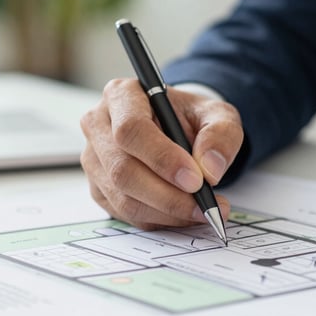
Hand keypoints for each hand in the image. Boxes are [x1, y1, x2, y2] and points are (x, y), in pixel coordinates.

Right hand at [80, 78, 242, 229]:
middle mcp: (99, 126)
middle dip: (167, 195)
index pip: (131, 129)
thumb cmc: (191, 118)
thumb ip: (221, 135)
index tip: (196, 180)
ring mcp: (94, 160)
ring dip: (167, 212)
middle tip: (204, 204)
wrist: (178, 130)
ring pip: (123, 198)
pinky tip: (184, 213)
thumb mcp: (218, 115)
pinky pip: (126, 214)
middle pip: (122, 170)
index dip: (162, 158)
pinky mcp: (99, 188)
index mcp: (122, 95)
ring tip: (203, 210)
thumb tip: (210, 168)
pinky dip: (160, 219)